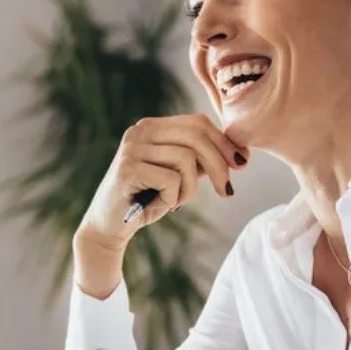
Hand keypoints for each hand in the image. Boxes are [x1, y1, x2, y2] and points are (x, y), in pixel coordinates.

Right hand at [76, 114, 247, 252]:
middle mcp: (139, 131)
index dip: (224, 142)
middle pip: (196, 136)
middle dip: (220, 164)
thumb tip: (238, 153)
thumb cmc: (145, 200)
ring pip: (186, 159)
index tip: (241, 164)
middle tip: (227, 191)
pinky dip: (173, 198)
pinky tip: (160, 206)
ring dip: (190, 188)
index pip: (197, 122)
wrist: (109, 227)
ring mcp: (131, 148)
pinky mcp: (127, 169)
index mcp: (151, 126)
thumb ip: (200, 160)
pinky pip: (171, 180)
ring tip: (177, 202)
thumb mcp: (178, 176)